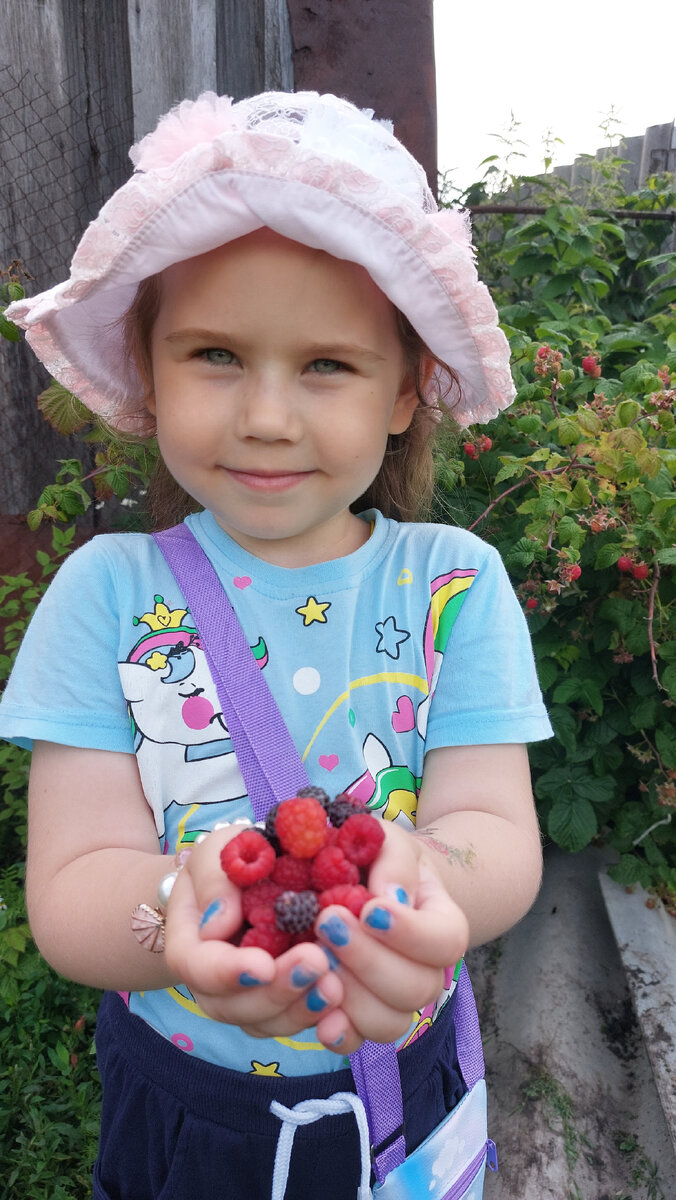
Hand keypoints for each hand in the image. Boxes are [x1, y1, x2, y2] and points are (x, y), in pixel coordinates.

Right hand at [164, 826, 342, 1036]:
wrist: (259, 873)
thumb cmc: (235, 856)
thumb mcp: (222, 850)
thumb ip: (216, 881)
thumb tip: (218, 925)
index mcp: (189, 944)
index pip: (197, 967)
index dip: (228, 972)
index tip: (263, 965)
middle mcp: (212, 983)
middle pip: (234, 1005)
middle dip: (276, 991)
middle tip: (317, 963)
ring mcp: (245, 999)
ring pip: (267, 1021)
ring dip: (301, 1008)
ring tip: (336, 984)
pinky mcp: (279, 1006)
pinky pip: (293, 1022)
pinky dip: (318, 1015)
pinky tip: (344, 997)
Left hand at [312, 822, 468, 1054]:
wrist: (360, 882)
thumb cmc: (377, 858)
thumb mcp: (388, 842)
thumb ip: (393, 860)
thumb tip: (388, 896)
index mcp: (442, 926)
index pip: (446, 941)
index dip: (410, 933)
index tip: (370, 908)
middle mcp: (426, 972)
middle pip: (415, 988)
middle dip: (368, 959)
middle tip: (327, 921)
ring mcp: (393, 1002)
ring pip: (388, 1022)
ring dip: (350, 994)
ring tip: (317, 958)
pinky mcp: (358, 1019)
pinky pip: (356, 1041)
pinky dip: (338, 1032)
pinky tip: (318, 1014)